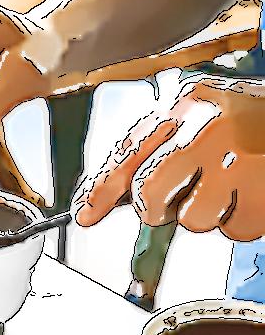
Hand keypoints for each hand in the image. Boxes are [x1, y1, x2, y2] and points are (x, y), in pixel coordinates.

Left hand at [74, 77, 264, 241]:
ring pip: (193, 220)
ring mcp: (240, 157)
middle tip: (182, 193)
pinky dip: (240, 220)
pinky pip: (235, 230)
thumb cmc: (244, 119)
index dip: (101, 191)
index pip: (127, 156)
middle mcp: (209, 127)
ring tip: (226, 185)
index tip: (86, 215)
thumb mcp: (192, 120)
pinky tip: (248, 192)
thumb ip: (145, 155)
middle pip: (151, 196)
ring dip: (206, 213)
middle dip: (159, 207)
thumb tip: (98, 203)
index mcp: (184, 105)